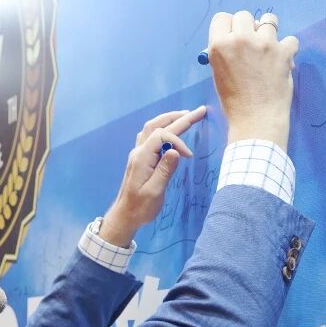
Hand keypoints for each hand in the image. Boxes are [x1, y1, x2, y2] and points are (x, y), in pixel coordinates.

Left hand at [99, 107, 206, 246]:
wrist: (125, 215)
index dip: (178, 140)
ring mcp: (138, 154)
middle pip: (157, 125)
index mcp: (142, 157)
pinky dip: (162, 127)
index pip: (161, 136)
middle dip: (179, 117)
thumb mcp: (155, 191)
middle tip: (199, 111)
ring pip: (151, 127)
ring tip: (186, 115)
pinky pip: (149, 135)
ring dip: (169, 119)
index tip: (189, 155)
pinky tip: (169, 128)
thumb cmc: (141, 207)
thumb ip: (165, 170)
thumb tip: (175, 150)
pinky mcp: (140, 158)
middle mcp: (138, 151)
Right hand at [206, 10, 298, 148]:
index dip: (228, 26)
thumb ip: (225, 53)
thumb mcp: (218, 74)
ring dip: (269, 31)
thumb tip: (237, 39)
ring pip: (269, 20)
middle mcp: (240, 39)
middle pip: (244, 15)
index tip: (234, 35)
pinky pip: (290, 39)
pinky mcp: (283, 52)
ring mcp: (264, 44)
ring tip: (269, 47)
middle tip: (252, 43)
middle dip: (248, 27)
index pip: (222, 18)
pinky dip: (288, 49)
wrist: (256, 120)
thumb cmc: (234, 102)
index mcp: (219, 45)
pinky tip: (283, 60)